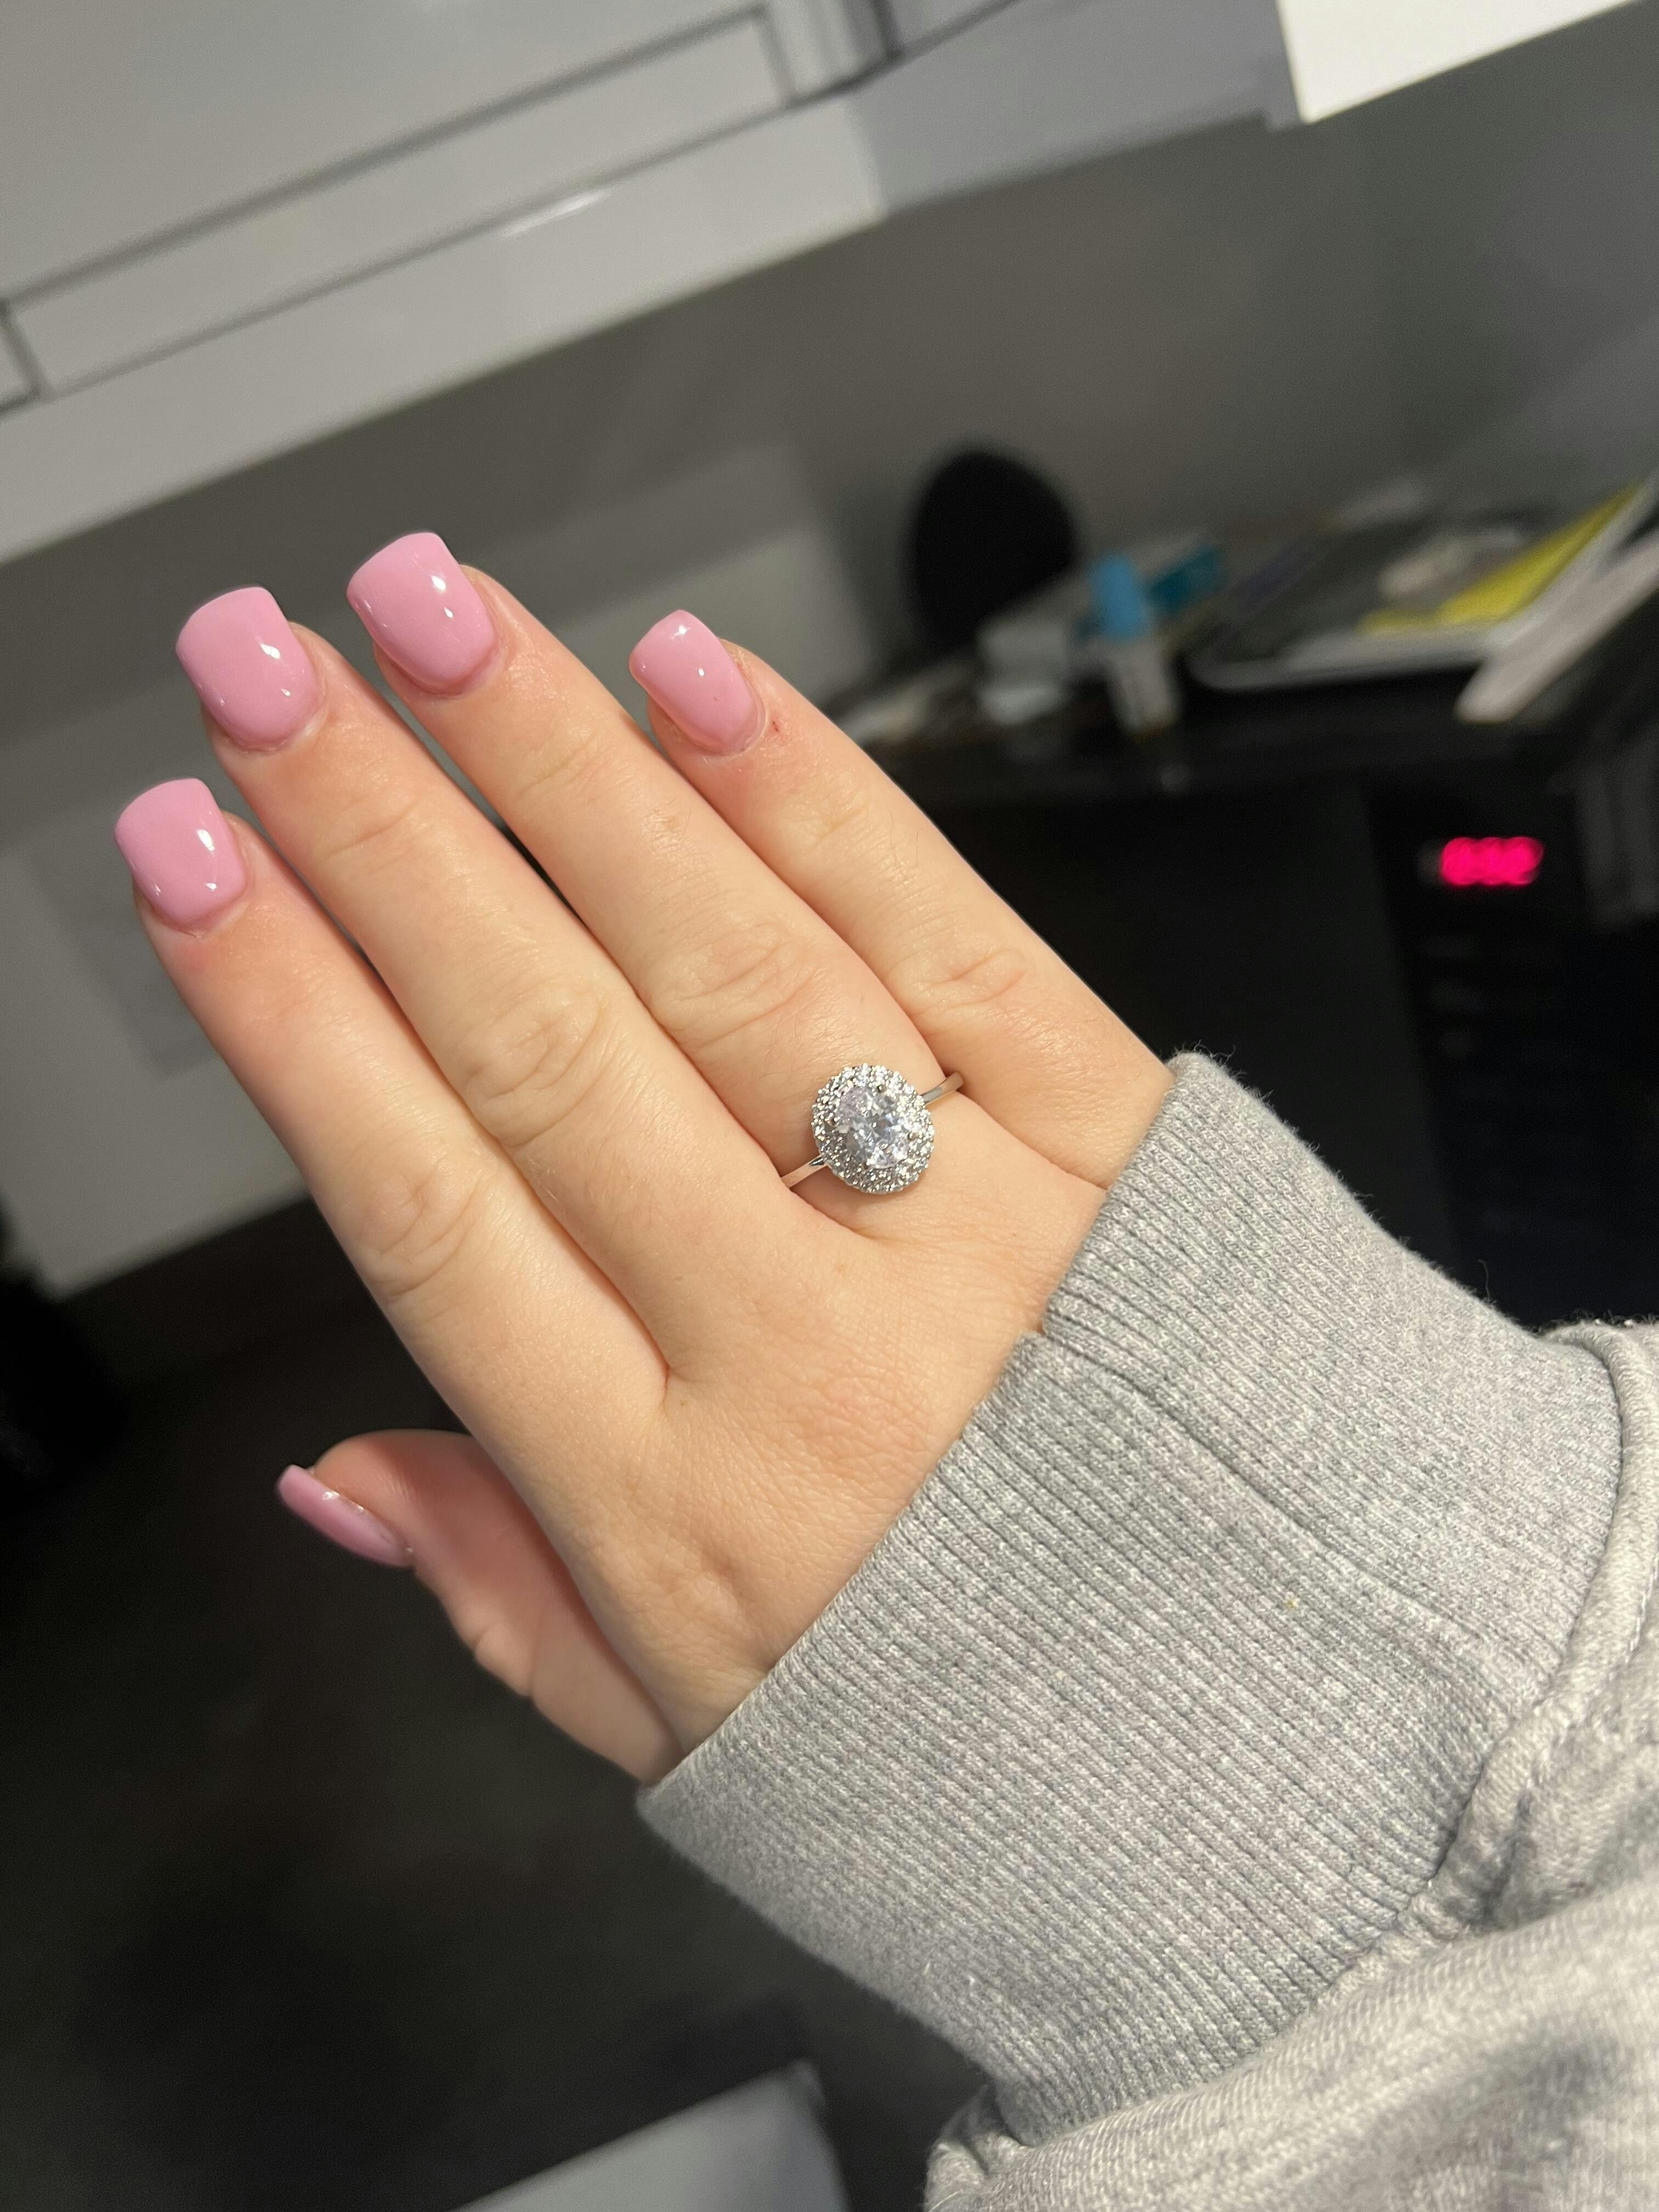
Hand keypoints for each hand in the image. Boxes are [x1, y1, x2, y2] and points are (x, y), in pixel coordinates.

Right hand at [121, 538, 1168, 1779]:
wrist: (1303, 1724)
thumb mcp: (699, 1734)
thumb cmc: (986, 1725)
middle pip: (549, 1043)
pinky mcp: (1106, 1129)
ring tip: (432, 617)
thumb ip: (502, 1592)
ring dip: (562, 764)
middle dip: (380, 839)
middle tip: (262, 673)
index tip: (190, 864)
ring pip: (723, 954)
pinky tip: (693, 681)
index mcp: (675, 1495)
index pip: (431, 1207)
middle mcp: (805, 1338)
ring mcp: (965, 1217)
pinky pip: (941, 936)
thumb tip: (329, 1469)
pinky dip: (813, 797)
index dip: (290, 1017)